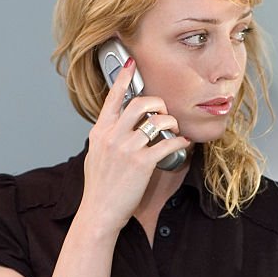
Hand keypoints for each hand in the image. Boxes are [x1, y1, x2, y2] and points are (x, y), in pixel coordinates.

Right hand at [78, 59, 190, 232]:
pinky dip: (180, 142)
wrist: (99, 212)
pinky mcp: (142, 163)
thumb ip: (104, 138)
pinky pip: (168, 143)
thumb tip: (114, 128)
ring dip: (170, 123)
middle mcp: (113, 136)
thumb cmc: (98, 188)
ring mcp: (127, 148)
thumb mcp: (94, 156)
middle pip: (139, 104)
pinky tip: (183, 144)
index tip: (131, 64)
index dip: (123, 78)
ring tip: (173, 130)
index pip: (112, 98)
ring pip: (157, 121)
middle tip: (163, 111)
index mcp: (100, 132)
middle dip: (156, 103)